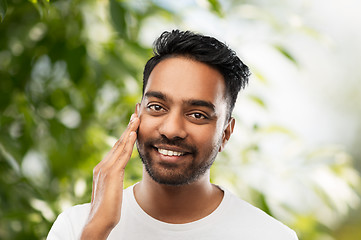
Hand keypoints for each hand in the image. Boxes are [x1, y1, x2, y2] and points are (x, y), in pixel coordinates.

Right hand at [80, 113, 139, 239]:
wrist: (97, 223)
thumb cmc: (107, 209)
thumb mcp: (113, 188)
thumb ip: (116, 177)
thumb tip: (120, 171)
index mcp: (103, 168)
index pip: (118, 146)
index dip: (127, 132)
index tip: (134, 120)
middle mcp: (103, 165)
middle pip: (119, 141)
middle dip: (129, 125)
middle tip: (137, 111)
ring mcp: (105, 169)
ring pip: (120, 145)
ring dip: (130, 129)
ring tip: (137, 116)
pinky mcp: (110, 175)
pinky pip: (121, 156)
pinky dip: (127, 143)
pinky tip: (133, 133)